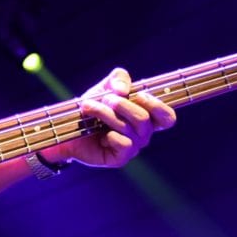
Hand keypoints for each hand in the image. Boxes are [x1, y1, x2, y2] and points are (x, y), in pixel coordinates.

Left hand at [51, 69, 175, 169]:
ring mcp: (133, 148)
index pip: (168, 117)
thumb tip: (123, 90)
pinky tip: (98, 135)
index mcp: (147, 117)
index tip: (139, 95)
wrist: (69, 127)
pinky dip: (109, 135)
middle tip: (106, 98)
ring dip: (106, 114)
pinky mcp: (120, 158)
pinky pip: (123, 144)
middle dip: (122, 105)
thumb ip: (118, 78)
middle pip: (144, 119)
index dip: (157, 106)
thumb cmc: (93, 107)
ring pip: (128, 128)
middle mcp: (143, 134)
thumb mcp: (106, 86)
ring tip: (88, 107)